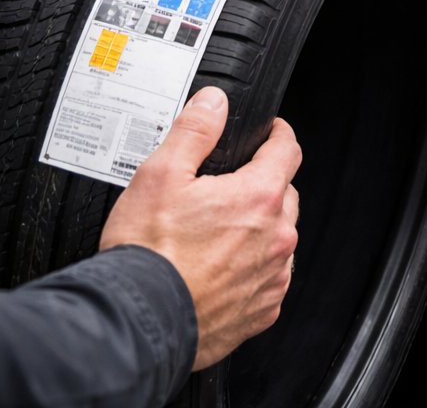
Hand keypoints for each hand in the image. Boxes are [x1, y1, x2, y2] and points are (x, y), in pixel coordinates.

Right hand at [99, 87, 300, 371]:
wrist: (138, 323)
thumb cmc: (147, 254)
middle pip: (285, 195)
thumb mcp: (161, 174)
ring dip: (259, 230)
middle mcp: (276, 238)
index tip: (268, 134)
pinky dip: (252, 270)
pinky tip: (219, 269)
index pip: (288, 149)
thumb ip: (195, 131)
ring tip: (216, 234)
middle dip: (263, 184)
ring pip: (279, 239)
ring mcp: (272, 277)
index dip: (276, 135)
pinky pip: (269, 280)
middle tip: (226, 188)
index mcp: (258, 198)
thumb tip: (214, 103)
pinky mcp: (262, 311)